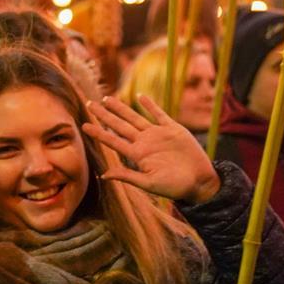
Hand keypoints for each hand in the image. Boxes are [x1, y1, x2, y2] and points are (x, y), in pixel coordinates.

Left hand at [82, 94, 219, 203]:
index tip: (84, 125)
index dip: (99, 133)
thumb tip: (103, 176)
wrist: (200, 181)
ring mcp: (158, 134)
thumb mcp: (149, 183)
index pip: (113, 141)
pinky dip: (150, 105)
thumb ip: (127, 176)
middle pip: (120, 125)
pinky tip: (140, 96)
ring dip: (121, 108)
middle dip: (104, 115)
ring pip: (135, 117)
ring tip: (106, 98)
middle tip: (89, 104)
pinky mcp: (173, 129)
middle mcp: (144, 143)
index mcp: (137, 155)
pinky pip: (159, 114)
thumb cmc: (175, 187)